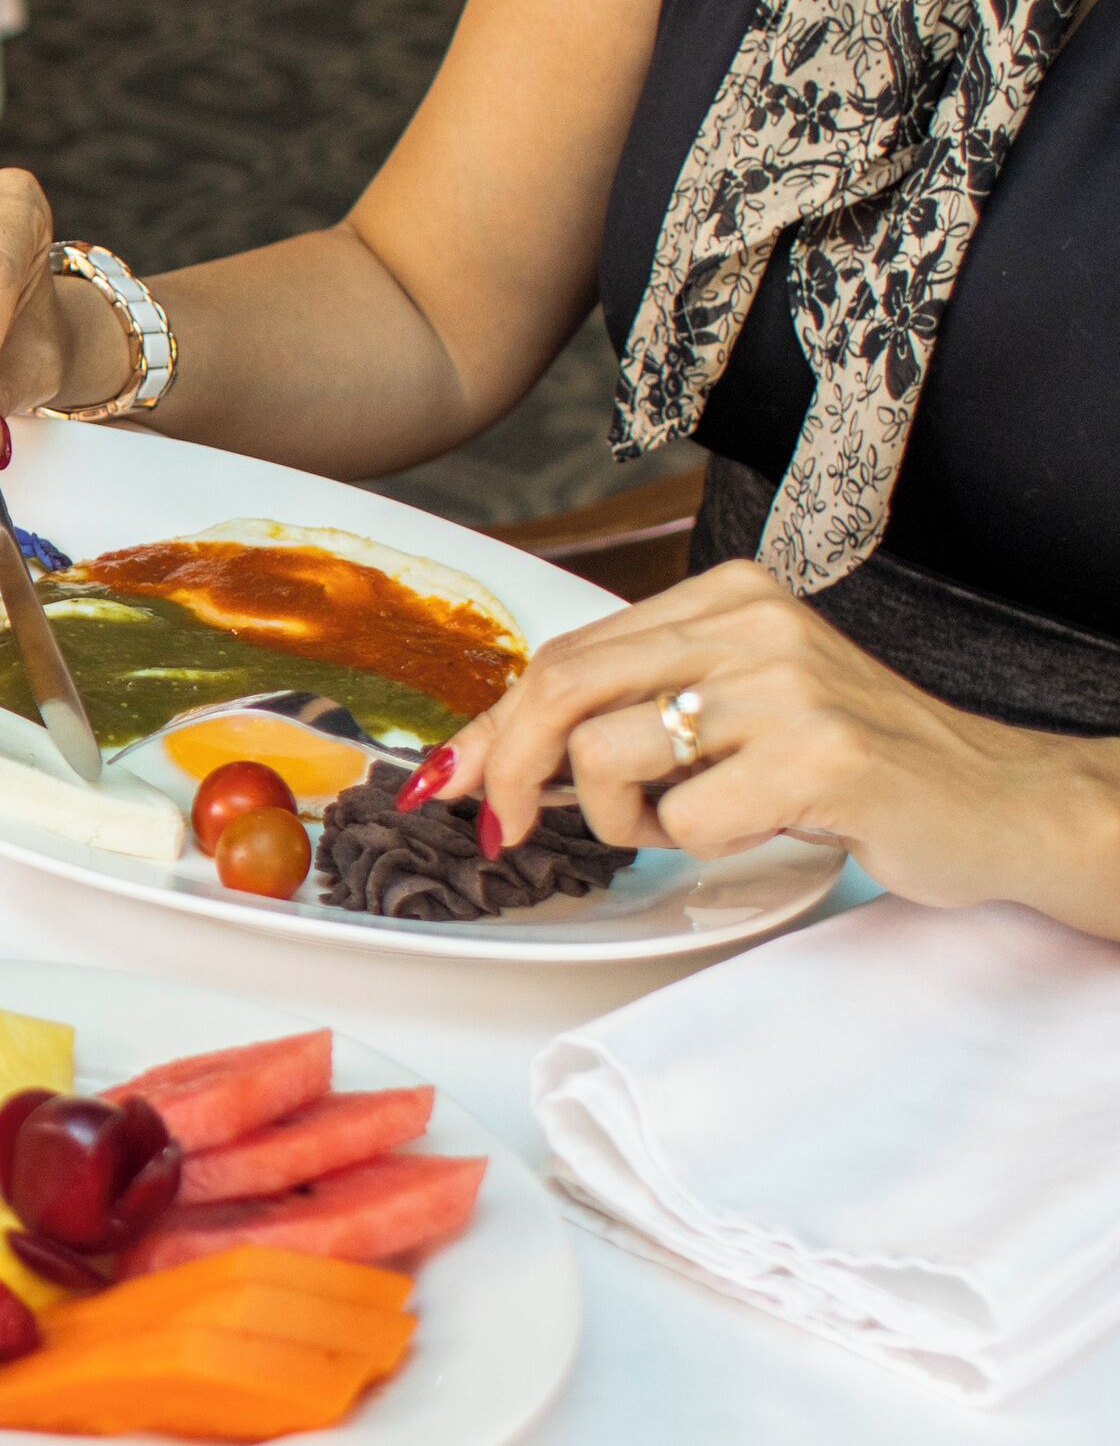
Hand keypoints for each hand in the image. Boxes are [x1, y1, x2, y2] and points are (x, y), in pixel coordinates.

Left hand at [421, 561, 1119, 930]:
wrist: (996, 802)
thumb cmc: (853, 765)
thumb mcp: (735, 710)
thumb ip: (629, 711)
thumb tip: (485, 760)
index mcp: (727, 598)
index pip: (566, 653)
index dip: (493, 726)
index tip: (448, 781)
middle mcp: (751, 624)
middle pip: (561, 689)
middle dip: (508, 772)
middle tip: (508, 835)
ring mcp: (785, 685)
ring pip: (607, 758)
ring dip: (624, 820)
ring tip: (693, 822)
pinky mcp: (817, 756)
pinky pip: (684, 819)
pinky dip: (695, 847)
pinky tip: (756, 830)